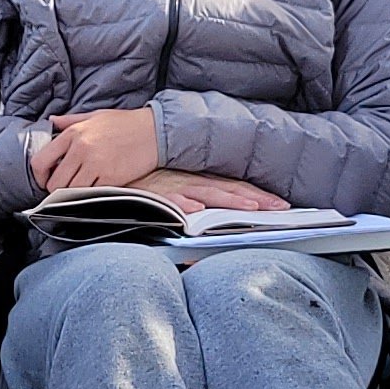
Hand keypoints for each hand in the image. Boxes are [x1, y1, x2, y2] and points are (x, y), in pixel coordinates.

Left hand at [30, 108, 163, 189]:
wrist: (155, 131)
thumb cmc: (125, 123)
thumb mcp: (95, 115)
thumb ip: (70, 120)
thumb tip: (51, 121)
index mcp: (73, 133)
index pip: (41, 161)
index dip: (40, 176)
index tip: (46, 180)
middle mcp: (81, 149)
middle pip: (54, 182)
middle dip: (56, 189)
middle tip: (65, 188)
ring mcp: (96, 165)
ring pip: (71, 192)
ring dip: (73, 194)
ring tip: (81, 188)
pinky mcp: (111, 178)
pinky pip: (91, 194)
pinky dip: (91, 195)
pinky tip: (97, 188)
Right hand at [137, 165, 283, 212]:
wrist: (108, 169)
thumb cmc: (139, 183)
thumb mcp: (169, 190)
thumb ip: (190, 204)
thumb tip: (209, 219)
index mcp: (194, 179)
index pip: (232, 186)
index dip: (257, 194)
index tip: (280, 204)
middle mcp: (188, 181)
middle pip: (228, 189)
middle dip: (256, 199)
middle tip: (281, 209)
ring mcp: (171, 186)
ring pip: (205, 193)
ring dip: (228, 201)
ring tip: (251, 208)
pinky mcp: (150, 193)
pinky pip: (169, 200)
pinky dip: (182, 205)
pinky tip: (196, 211)